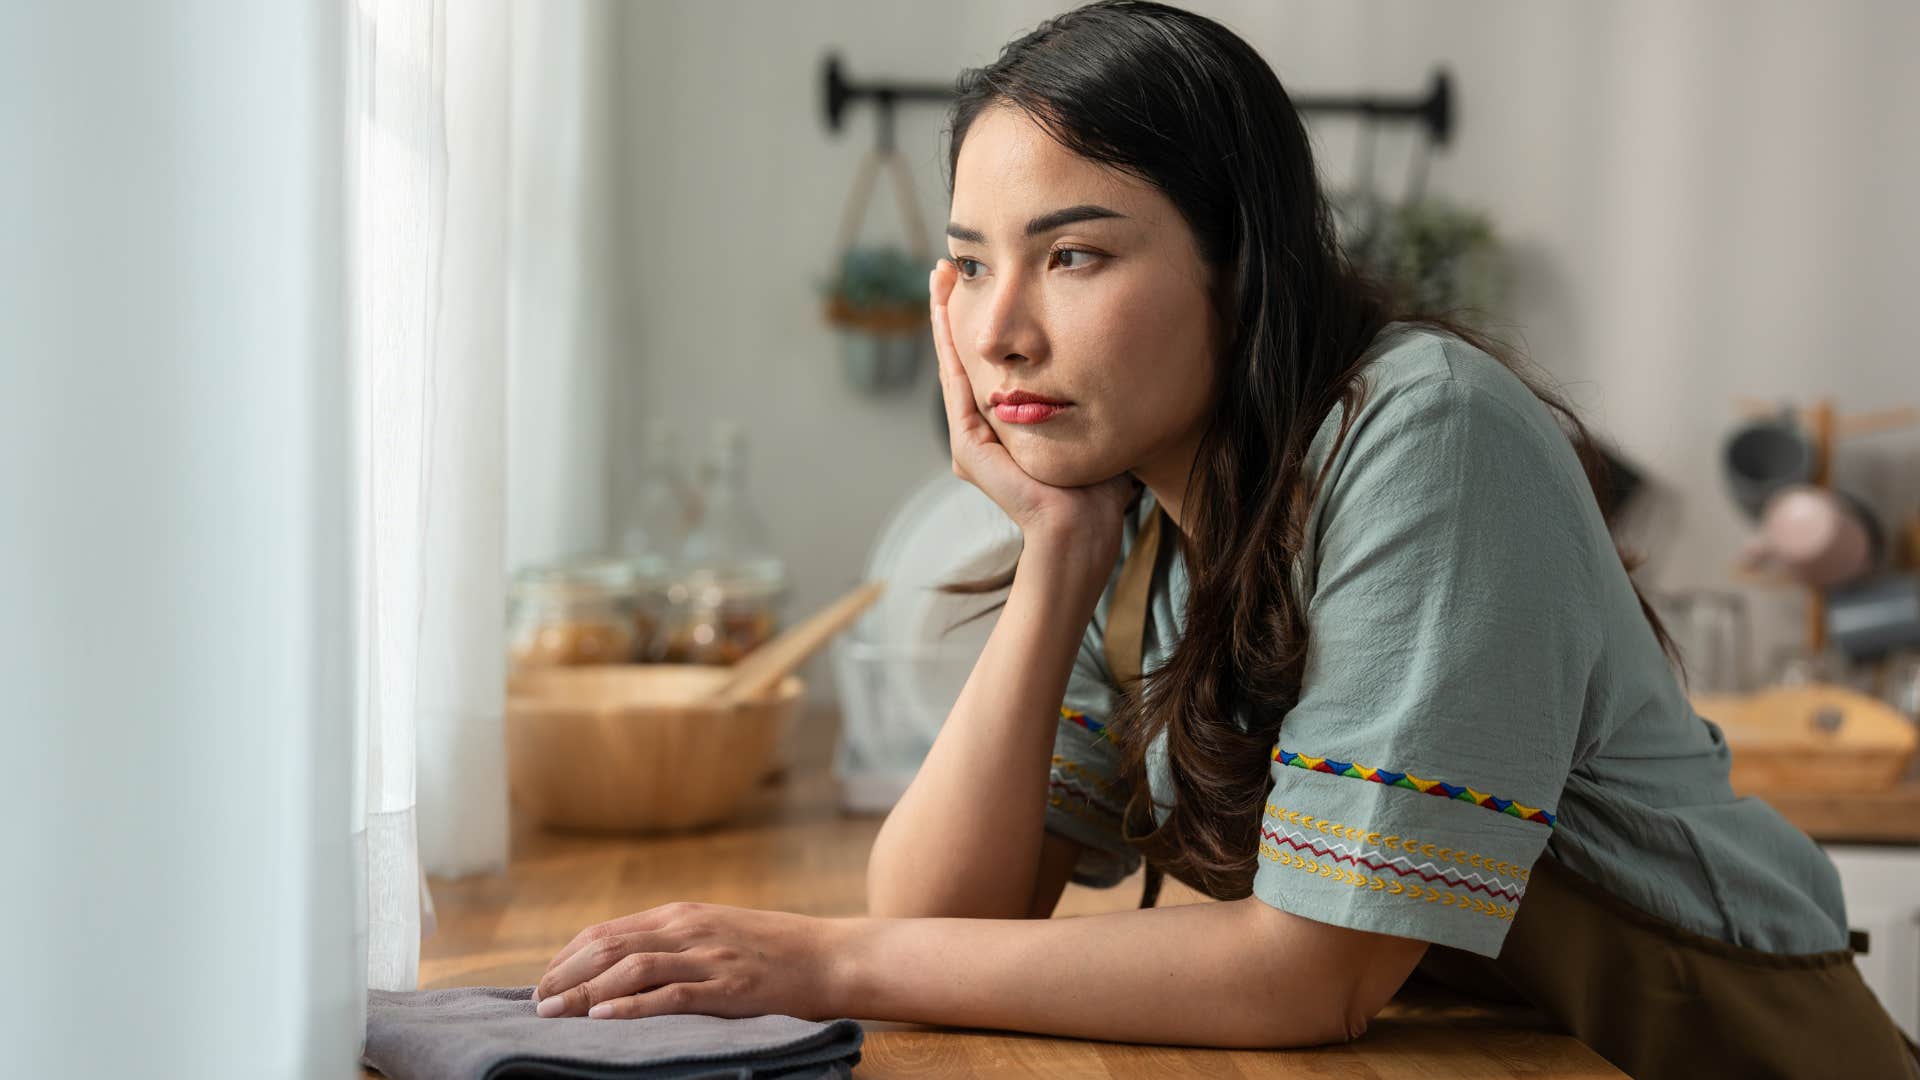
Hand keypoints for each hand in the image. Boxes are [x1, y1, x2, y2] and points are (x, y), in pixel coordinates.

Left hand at [532, 901, 855, 1020]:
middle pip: (610, 947)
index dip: (568, 956)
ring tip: (555, 1013)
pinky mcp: (730, 986)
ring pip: (632, 968)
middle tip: (535, 1003)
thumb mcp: (718, 933)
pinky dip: (633, 1006)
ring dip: (587, 992)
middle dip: (566, 975)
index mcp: (683, 915)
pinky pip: (672, 994)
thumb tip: (626, 964)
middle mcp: (690, 929)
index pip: (608, 931)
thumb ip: (676, 942)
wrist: (832, 956)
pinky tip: (604, 1018)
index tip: (544, 981)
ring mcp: (710, 956)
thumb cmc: (776, 950)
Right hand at [929, 259, 1137, 552]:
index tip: (981, 280)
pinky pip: (957, 387)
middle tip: (947, 266)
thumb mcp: (1090, 426)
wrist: (1082, 534)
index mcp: (1006, 426)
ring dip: (944, 319)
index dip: (982, 323)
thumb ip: (1085, 397)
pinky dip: (950, 348)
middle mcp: (983, 431)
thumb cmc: (1097, 491)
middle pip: (965, 357)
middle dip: (955, 311)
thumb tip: (1113, 361)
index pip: (990, 363)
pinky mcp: (970, 450)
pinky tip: (945, 313)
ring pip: (954, 365)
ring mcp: (972, 441)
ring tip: (941, 277)